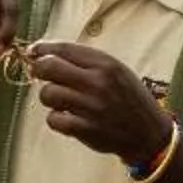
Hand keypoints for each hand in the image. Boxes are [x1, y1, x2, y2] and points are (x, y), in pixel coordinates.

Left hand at [23, 42, 172, 161]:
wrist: (148, 133)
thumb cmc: (128, 98)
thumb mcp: (116, 70)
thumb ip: (87, 61)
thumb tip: (49, 52)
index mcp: (105, 64)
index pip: (64, 49)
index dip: (43, 49)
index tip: (34, 51)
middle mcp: (97, 83)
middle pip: (48, 68)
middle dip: (39, 70)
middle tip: (42, 76)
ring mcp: (90, 107)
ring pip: (47, 94)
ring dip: (49, 97)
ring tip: (61, 100)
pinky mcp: (85, 129)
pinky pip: (53, 119)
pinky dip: (56, 118)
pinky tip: (67, 117)